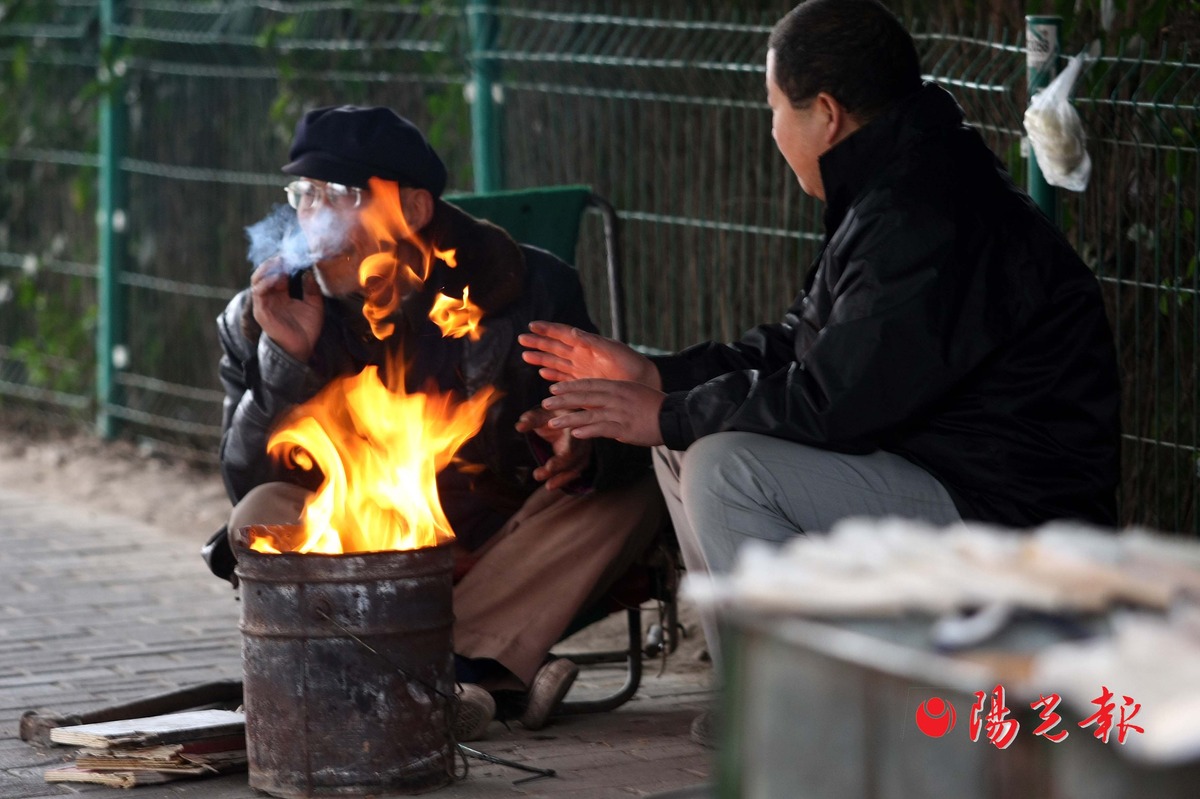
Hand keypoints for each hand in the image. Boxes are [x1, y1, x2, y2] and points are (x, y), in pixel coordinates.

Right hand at [250, 257, 323, 361]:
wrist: (301, 349)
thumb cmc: (306, 328)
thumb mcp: (314, 305)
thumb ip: (311, 289)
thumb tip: (309, 272)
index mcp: (281, 294)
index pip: (278, 272)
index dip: (285, 262)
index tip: (296, 253)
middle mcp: (270, 296)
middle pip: (266, 272)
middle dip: (275, 262)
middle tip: (287, 254)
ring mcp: (264, 303)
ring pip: (258, 279)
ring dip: (269, 268)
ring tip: (281, 262)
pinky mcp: (261, 311)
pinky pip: (259, 293)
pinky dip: (267, 282)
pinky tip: (278, 277)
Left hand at [515, 407, 593, 490]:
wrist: (563, 419)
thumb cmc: (551, 416)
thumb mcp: (540, 414)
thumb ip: (530, 420)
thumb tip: (519, 427)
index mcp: (574, 426)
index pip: (572, 443)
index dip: (562, 457)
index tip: (549, 467)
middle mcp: (583, 440)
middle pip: (573, 459)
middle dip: (557, 469)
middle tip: (538, 475)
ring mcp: (584, 451)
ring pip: (575, 468)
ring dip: (561, 478)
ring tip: (547, 486)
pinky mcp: (581, 460)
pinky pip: (574, 472)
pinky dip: (564, 480)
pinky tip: (551, 485)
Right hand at [519, 321, 660, 388]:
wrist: (642, 381)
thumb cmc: (630, 362)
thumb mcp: (611, 349)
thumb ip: (592, 342)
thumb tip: (573, 332)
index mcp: (587, 344)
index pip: (563, 334)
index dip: (548, 329)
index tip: (532, 325)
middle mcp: (582, 356)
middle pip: (555, 347)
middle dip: (538, 343)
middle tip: (521, 339)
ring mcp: (582, 370)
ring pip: (556, 363)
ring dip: (541, 359)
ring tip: (525, 355)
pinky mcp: (584, 384)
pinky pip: (564, 378)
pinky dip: (553, 376)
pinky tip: (543, 373)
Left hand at [540, 379, 665, 446]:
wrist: (674, 416)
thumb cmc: (654, 405)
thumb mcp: (632, 392)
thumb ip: (614, 394)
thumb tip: (598, 399)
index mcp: (618, 386)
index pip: (589, 384)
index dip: (569, 386)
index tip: (554, 388)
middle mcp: (616, 397)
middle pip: (584, 397)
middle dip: (563, 399)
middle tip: (545, 402)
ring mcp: (620, 413)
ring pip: (589, 413)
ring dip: (569, 418)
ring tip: (553, 423)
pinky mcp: (625, 429)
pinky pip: (602, 429)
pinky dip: (588, 430)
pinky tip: (575, 433)